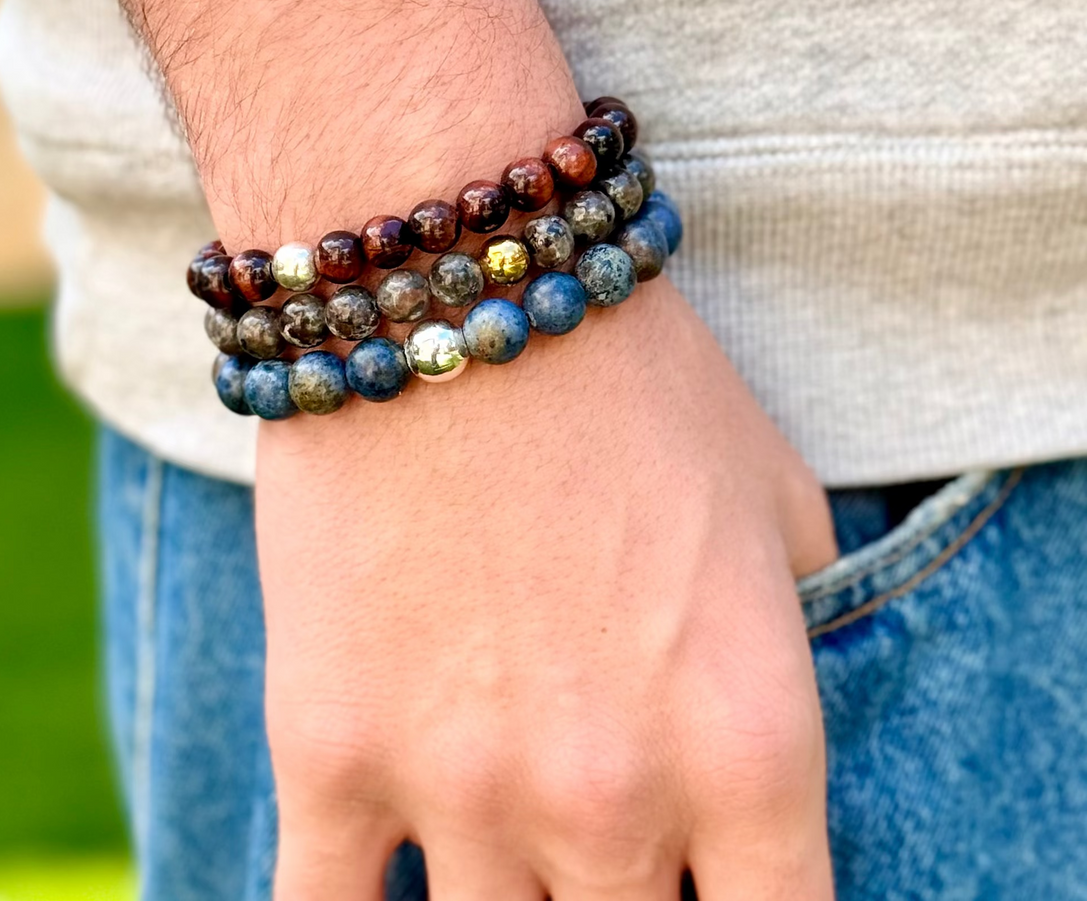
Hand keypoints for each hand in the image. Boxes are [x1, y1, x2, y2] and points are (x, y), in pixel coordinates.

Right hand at [257, 275, 837, 899]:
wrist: (449, 281)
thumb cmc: (629, 371)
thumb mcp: (775, 495)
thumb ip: (792, 633)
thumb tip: (745, 703)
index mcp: (750, 748)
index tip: (702, 880)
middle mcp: (615, 802)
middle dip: (620, 892)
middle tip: (597, 832)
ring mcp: (461, 792)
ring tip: (498, 829)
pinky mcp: (327, 756)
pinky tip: (376, 880)